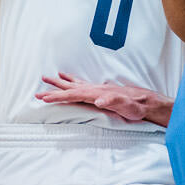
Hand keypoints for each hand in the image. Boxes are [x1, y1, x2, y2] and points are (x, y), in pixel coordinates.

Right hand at [36, 73, 171, 125]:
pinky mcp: (101, 92)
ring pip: (74, 85)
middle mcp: (95, 89)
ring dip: (61, 83)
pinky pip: (82, 85)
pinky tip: (69, 78)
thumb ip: (113, 100)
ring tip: (48, 78)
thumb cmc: (137, 107)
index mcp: (96, 93)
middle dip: (53, 90)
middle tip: (37, 91)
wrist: (147, 102)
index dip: (57, 96)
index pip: (73, 95)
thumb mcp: (126, 106)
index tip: (43, 97)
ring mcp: (98, 89)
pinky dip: (72, 81)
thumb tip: (98, 99)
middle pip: (70, 89)